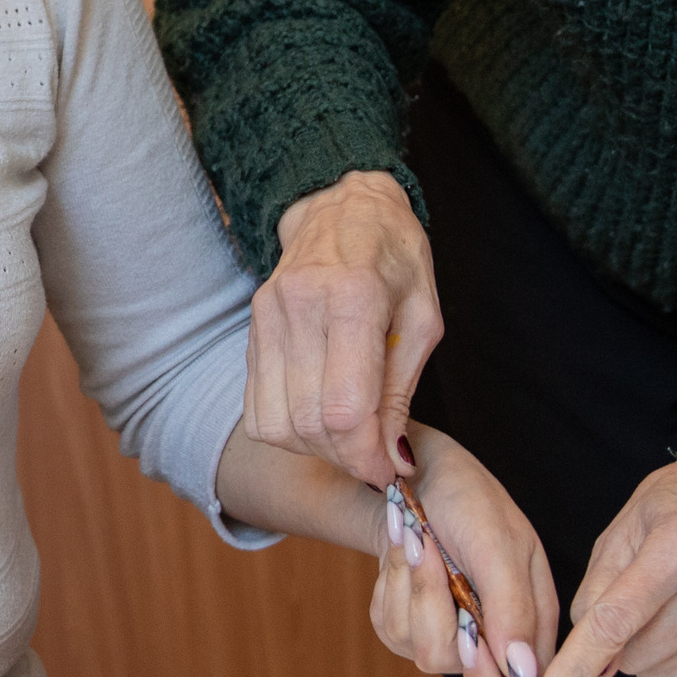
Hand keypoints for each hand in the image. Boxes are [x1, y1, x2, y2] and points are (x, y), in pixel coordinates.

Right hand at [251, 170, 440, 486]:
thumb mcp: (424, 318)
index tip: (389, 470)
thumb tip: (393, 459)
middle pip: (309, 423)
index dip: (367, 456)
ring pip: (276, 423)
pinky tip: (319, 420)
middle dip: (346, 458)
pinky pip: (257, 407)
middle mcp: (300, 305)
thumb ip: (403, 391)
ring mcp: (268, 316)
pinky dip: (288, 431)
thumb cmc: (395, 258)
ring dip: (315, 450)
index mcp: (353, 297)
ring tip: (348, 438)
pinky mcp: (252, 328)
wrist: (343, 206)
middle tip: (374, 459)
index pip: (347, 409)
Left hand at [370, 427, 556, 676]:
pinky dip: (392, 585)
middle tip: (435, 559)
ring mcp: (448, 633)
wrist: (415, 475)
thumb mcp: (498, 542)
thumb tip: (525, 671)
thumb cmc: (468, 499)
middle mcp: (493, 636)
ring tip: (419, 540)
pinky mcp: (406, 625)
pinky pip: (392, 628)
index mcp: (532, 620)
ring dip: (413, 587)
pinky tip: (404, 552)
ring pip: (422, 650)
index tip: (471, 638)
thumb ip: (514, 607)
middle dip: (443, 611)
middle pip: (468, 676)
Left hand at [529, 441, 676, 676]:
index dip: (576, 667)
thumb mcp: (624, 528)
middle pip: (638, 654)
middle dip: (621, 643)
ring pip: (665, 675)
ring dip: (651, 654)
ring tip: (669, 606)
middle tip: (637, 603)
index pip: (616, 621)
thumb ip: (596, 592)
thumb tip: (589, 663)